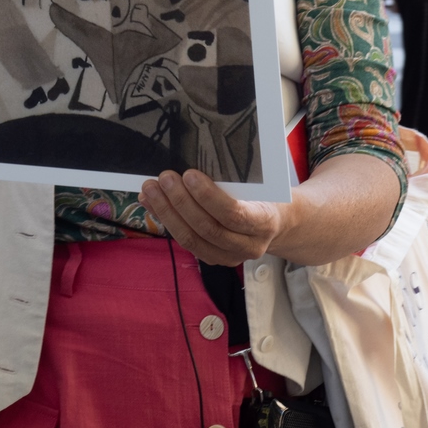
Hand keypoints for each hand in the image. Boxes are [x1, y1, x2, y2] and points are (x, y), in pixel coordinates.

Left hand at [139, 169, 287, 265]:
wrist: (277, 222)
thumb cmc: (263, 196)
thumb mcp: (258, 186)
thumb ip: (231, 181)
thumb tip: (190, 168)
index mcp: (264, 222)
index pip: (233, 214)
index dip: (208, 196)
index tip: (189, 175)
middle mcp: (249, 246)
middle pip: (208, 228)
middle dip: (181, 201)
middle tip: (165, 178)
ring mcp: (230, 257)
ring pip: (192, 239)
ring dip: (167, 212)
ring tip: (150, 189)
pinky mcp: (213, 258)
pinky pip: (185, 242)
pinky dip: (165, 220)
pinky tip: (150, 203)